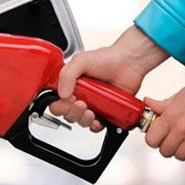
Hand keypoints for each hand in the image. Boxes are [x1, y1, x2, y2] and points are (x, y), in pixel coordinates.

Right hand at [49, 26, 168, 130]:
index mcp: (69, 84)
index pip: (56, 101)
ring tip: (90, 111)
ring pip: (80, 121)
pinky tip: (98, 118)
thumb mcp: (81, 61)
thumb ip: (67, 74)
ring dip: (83, 119)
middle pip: (67, 114)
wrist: (129, 63)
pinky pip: (95, 125)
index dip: (60, 105)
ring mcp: (91, 104)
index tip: (69, 98)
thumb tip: (62, 93)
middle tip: (81, 103)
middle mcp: (79, 95)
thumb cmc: (107, 59)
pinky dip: (95, 125)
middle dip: (72, 112)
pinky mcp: (104, 112)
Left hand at [144, 68, 184, 165]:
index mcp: (171, 116)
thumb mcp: (181, 94)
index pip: (151, 139)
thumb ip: (163, 104)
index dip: (153, 139)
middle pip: (164, 151)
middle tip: (172, 140)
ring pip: (179, 157)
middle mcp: (181, 129)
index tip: (158, 136)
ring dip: (181, 152)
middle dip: (167, 146)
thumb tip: (148, 103)